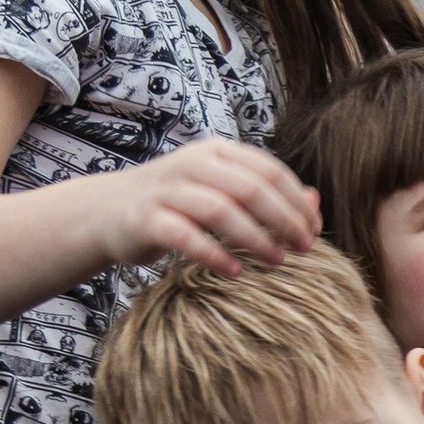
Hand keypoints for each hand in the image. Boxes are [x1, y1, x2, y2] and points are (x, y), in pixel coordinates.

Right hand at [96, 136, 320, 280]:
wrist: (108, 211)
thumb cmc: (178, 203)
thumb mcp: (222, 190)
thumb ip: (266, 193)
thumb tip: (315, 202)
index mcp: (217, 152)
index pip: (269, 171)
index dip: (296, 201)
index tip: (315, 230)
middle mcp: (192, 164)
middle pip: (250, 188)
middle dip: (284, 220)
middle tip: (304, 248)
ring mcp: (166, 190)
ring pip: (221, 210)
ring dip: (255, 238)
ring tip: (277, 261)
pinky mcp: (145, 218)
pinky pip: (185, 236)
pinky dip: (214, 255)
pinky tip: (234, 271)